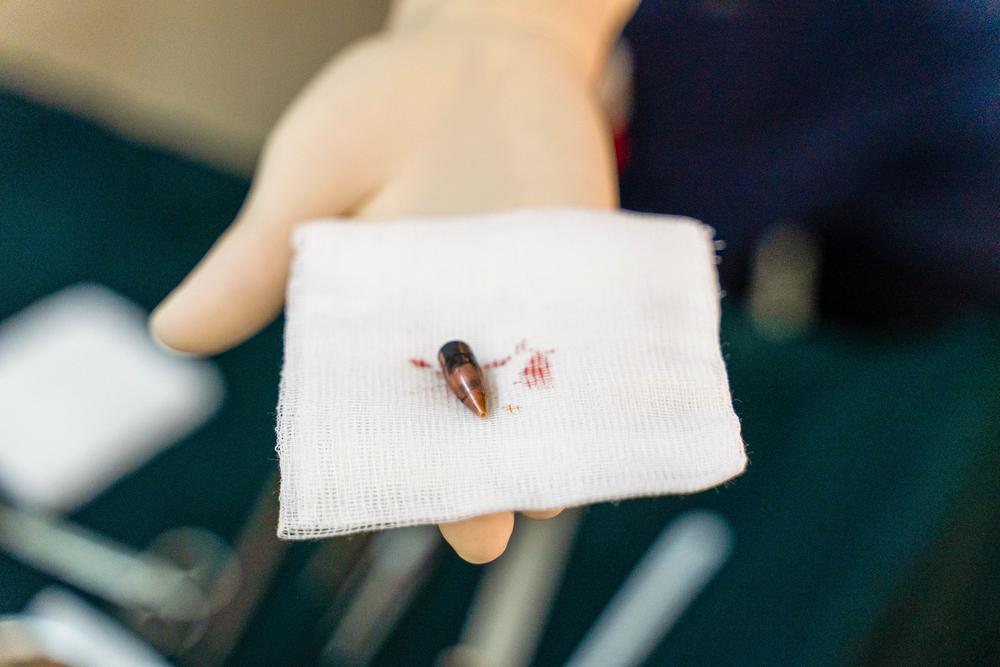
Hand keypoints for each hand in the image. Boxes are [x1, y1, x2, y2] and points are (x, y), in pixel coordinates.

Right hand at [150, 1, 633, 561]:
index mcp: (375, 327)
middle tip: (484, 531)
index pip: (372, 416)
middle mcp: (452, 333)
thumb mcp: (309, 179)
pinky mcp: (582, 279)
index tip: (383, 510)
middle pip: (460, 427)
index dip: (378, 466)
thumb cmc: (380, 108)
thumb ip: (257, 261)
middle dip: (473, 482)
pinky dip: (603, 381)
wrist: (481, 47)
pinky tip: (612, 420)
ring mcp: (523, 311)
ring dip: (546, 448)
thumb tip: (170, 333)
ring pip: (532, 402)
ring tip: (553, 490)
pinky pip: (594, 343)